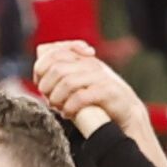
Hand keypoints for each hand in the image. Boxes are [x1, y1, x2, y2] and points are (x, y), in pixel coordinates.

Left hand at [21, 37, 140, 134]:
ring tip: (58, 108)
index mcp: (82, 59)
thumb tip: (39, 67)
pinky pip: (81, 97)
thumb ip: (62, 73)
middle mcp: (91, 64)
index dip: (40, 68)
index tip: (41, 84)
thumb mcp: (79, 83)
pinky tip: (68, 114)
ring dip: (57, 98)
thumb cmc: (99, 101)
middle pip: (56, 68)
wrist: (127, 115)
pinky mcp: (108, 92)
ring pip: (67, 82)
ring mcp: (101, 77)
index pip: (53, 52)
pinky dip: (69, 107)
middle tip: (49, 100)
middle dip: (47, 86)